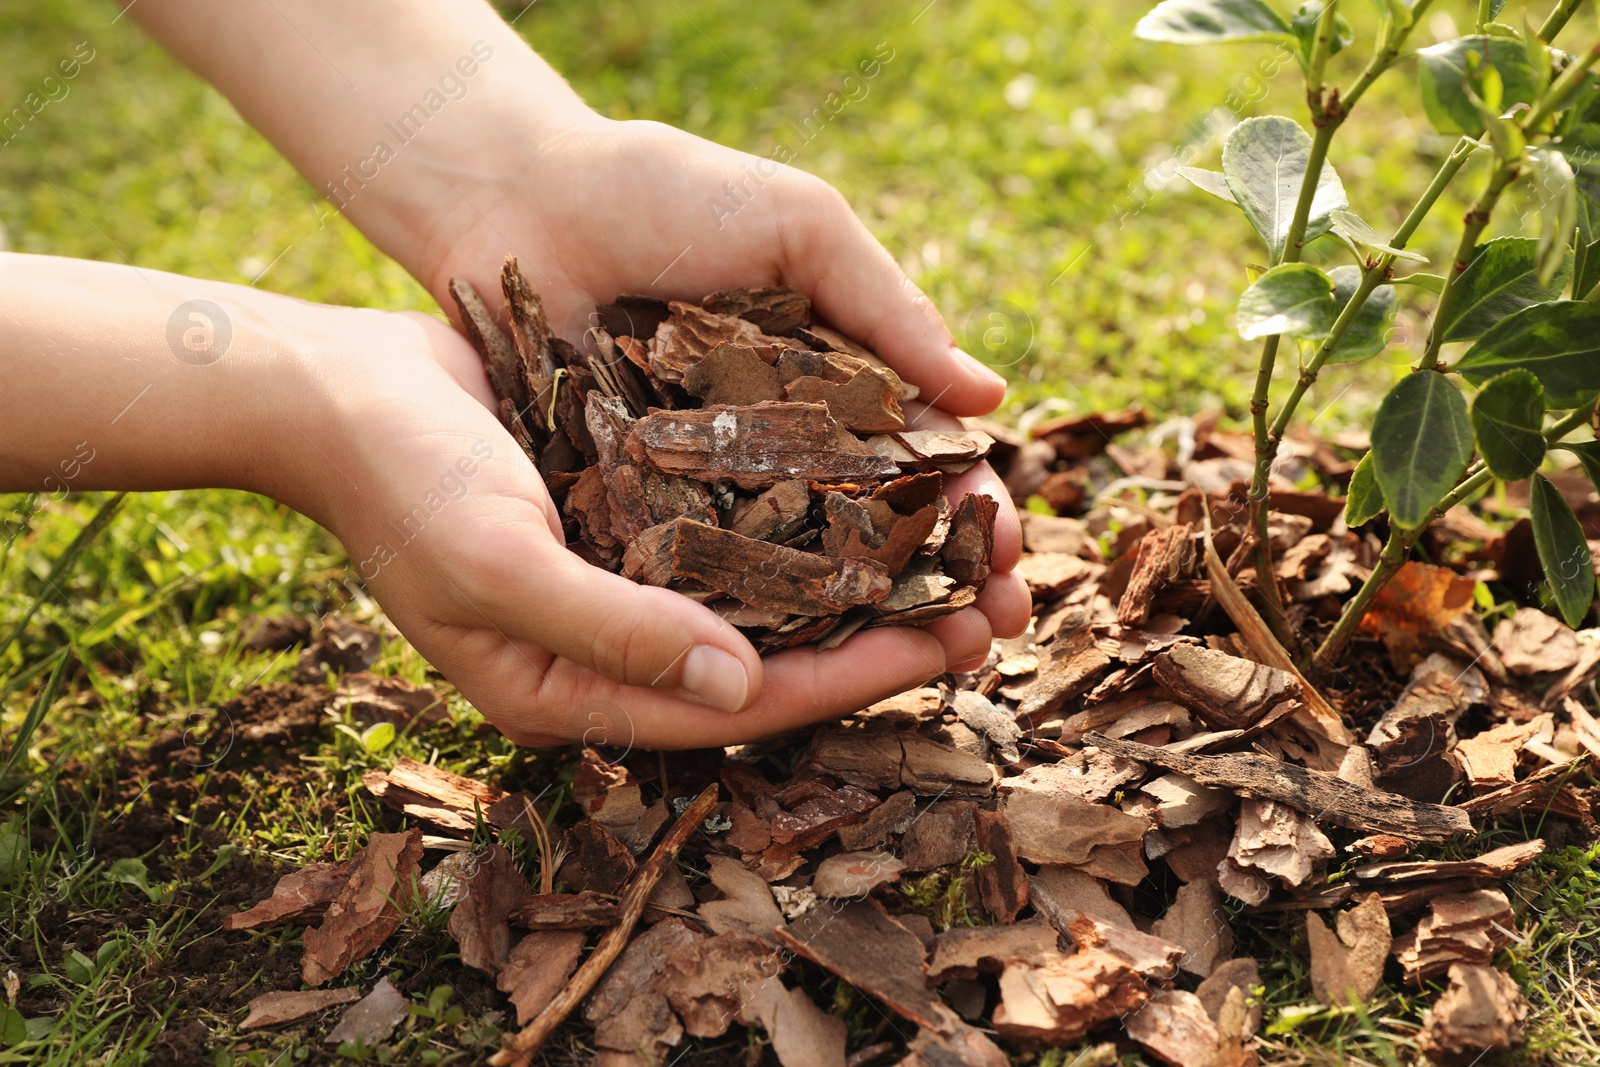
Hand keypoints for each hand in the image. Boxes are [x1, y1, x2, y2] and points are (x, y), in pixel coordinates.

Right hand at [306, 311, 1011, 746]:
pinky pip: (737, 534)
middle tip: (987, 605)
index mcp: (573, 693)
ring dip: (858, 577)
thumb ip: (613, 628)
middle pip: (770, 664)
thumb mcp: (497, 561)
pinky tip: (875, 486)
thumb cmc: (398, 482)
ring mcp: (623, 584)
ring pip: (766, 601)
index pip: (738, 709)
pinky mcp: (629, 516)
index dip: (846, 681)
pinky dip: (806, 518)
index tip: (943, 642)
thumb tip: (742, 680)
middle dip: (877, 639)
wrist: (336, 386)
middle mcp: (612, 650)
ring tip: (958, 546)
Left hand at [418, 114, 1030, 667]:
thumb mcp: (797, 228)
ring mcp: (705, 486)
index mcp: (834, 383)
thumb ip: (887, 307)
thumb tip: (992, 393)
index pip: (923, 463)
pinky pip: (699, 572)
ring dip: (867, 621)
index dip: (973, 512)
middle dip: (942, 583)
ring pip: (797, 572)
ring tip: (929, 659)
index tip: (1015, 557)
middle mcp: (778, 448)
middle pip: (875, 534)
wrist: (521, 195)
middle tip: (991, 629)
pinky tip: (801, 654)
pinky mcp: (631, 507)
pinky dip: (751, 613)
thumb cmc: (667, 192)